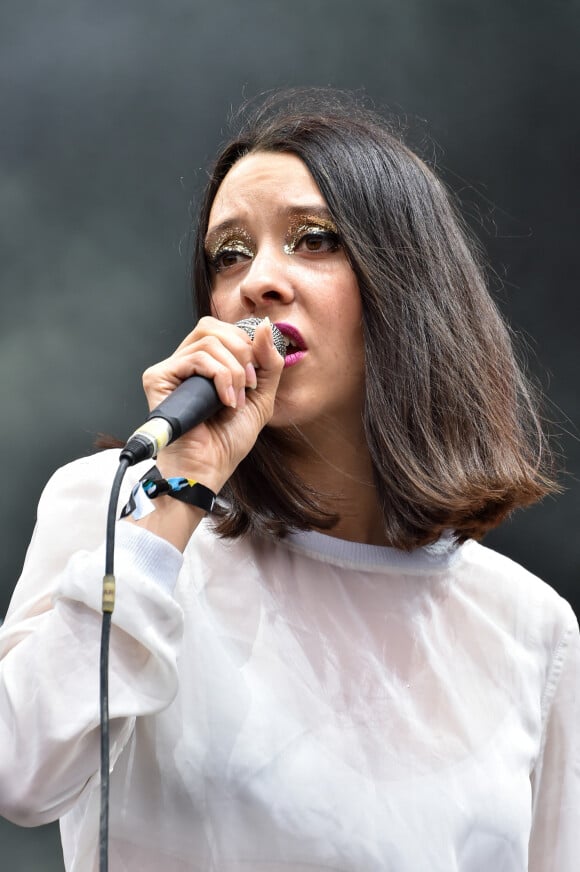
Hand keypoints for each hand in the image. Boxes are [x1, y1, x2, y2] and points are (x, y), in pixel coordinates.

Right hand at [141, 316, 283, 495]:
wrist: (211, 467)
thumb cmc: (229, 440)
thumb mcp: (261, 395)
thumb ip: (268, 360)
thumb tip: (264, 324)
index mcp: (205, 363)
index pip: (224, 329)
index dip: (246, 344)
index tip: (255, 377)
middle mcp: (184, 362)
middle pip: (213, 327)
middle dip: (241, 352)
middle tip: (248, 385)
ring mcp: (170, 369)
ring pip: (208, 341)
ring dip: (233, 371)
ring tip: (235, 400)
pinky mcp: (158, 377)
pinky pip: (195, 357)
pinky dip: (219, 377)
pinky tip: (224, 401)